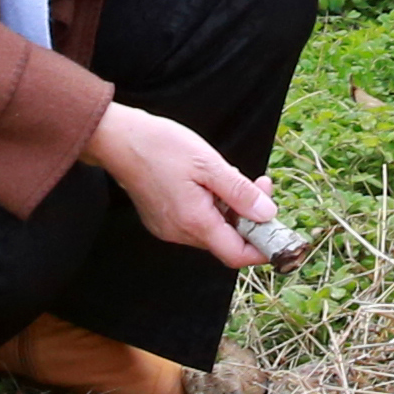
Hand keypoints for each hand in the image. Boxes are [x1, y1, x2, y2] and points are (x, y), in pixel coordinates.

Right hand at [88, 101, 279, 268]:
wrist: (117, 139)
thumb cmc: (160, 146)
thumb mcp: (209, 164)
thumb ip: (240, 193)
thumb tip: (268, 215)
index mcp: (194, 222)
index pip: (237, 255)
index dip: (262, 246)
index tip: (276, 223)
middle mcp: (180, 233)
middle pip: (227, 241)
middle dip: (249, 217)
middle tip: (258, 183)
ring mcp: (169, 228)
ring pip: (213, 230)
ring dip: (231, 209)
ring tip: (227, 176)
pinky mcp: (162, 220)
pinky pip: (198, 221)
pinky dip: (212, 207)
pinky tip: (208, 181)